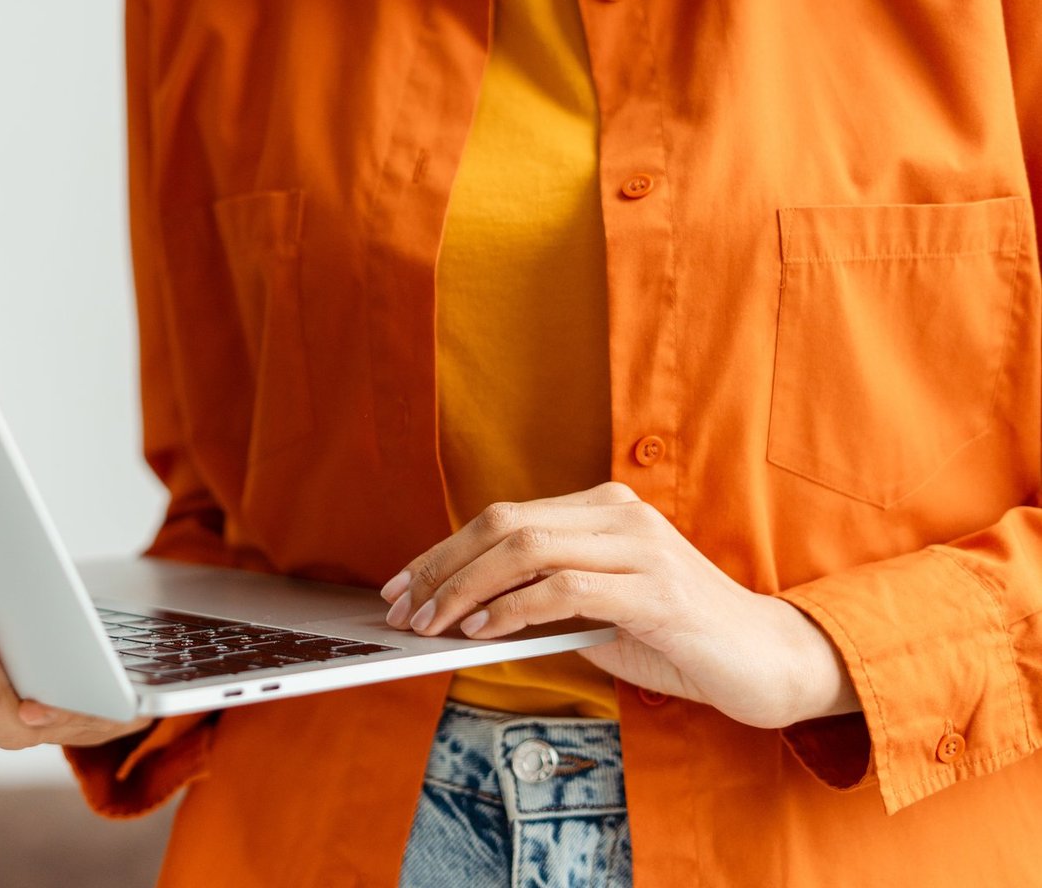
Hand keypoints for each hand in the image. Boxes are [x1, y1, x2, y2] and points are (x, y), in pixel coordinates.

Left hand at [379, 482, 861, 729]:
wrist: (766, 660)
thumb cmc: (676, 639)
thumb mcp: (597, 611)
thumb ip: (542, 599)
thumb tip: (462, 613)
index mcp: (603, 508)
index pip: (503, 517)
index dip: (444, 551)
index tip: (402, 586)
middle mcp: (620, 514)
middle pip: (504, 525)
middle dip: (442, 568)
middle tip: (404, 610)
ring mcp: (641, 547)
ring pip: (526, 549)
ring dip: (466, 591)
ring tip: (432, 626)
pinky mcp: (656, 589)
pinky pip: (563, 590)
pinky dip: (511, 611)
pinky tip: (483, 633)